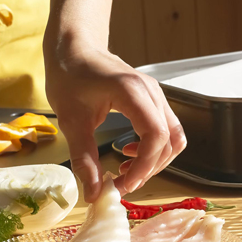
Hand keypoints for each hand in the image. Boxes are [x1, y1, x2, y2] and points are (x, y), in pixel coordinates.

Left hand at [45, 46, 185, 201]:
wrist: (73, 48)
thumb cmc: (69, 76)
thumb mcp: (71, 121)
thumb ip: (84, 159)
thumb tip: (94, 194)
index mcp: (132, 92)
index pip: (155, 135)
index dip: (144, 166)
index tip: (124, 184)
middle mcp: (150, 91)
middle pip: (169, 139)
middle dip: (149, 168)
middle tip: (123, 184)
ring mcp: (154, 93)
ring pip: (172, 135)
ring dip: (154, 159)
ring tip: (127, 172)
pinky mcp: (150, 98)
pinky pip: (164, 127)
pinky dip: (153, 147)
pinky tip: (129, 153)